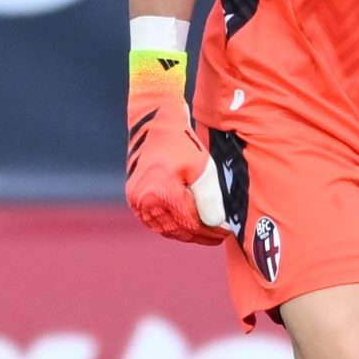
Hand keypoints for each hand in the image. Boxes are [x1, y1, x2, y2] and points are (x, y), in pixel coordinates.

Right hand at [127, 52, 227, 244]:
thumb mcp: (202, 169)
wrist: (154, 123)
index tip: (224, 232)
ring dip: (185, 233)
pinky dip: (170, 225)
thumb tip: (216, 224)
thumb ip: (209, 199)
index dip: (208, 232)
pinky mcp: (134, 197)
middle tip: (217, 235)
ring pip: (164, 228)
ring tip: (204, 232)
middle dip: (198, 235)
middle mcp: (143, 200)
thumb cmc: (181, 142)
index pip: (189, 224)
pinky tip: (186, 224)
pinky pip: (154, 220)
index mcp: (160, 193)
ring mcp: (135, 201)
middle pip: (176, 230)